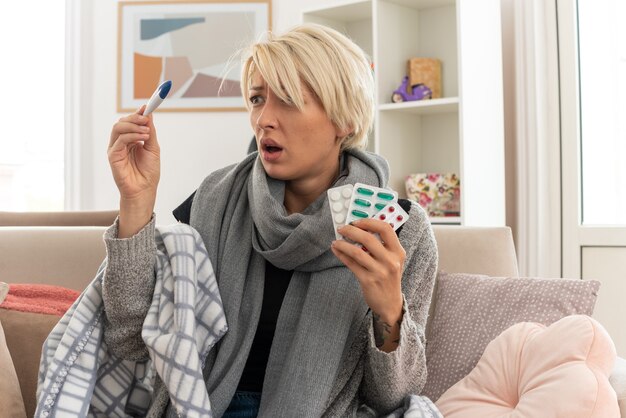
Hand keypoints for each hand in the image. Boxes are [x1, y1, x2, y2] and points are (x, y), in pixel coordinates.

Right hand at [107, 105, 160, 236]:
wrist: (145, 190)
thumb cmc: (149, 172)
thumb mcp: (153, 148)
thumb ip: (150, 132)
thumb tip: (148, 114)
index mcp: (130, 140)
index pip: (131, 122)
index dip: (138, 113)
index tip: (147, 106)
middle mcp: (121, 142)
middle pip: (122, 122)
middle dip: (135, 117)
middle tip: (146, 118)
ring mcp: (116, 148)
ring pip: (118, 128)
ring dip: (133, 126)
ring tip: (146, 131)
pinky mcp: (113, 156)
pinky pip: (119, 140)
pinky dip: (131, 136)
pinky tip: (142, 138)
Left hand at [331, 218, 405, 323]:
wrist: (390, 304)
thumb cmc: (388, 278)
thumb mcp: (392, 260)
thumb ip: (382, 246)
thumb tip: (359, 229)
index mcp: (398, 252)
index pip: (386, 229)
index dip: (369, 222)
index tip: (356, 221)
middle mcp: (391, 261)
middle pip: (369, 238)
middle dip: (351, 231)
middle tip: (342, 228)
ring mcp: (380, 272)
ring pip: (357, 252)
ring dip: (343, 244)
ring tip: (336, 241)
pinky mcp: (368, 281)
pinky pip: (351, 264)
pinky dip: (342, 255)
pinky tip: (336, 250)